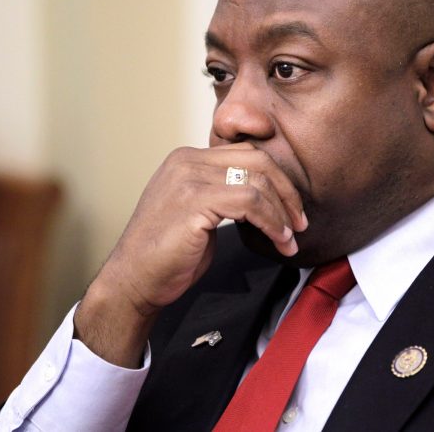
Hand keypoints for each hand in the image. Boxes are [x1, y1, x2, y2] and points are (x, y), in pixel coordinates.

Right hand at [74, 143, 307, 366]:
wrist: (134, 280)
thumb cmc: (168, 255)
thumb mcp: (199, 212)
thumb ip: (225, 194)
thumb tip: (266, 196)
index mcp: (187, 159)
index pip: (247, 153)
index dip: (277, 180)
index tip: (292, 210)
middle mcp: (187, 161)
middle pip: (258, 159)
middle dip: (287, 191)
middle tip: (300, 223)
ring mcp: (188, 178)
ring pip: (258, 180)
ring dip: (282, 213)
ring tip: (290, 239)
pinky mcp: (194, 201)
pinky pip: (250, 201)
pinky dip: (272, 222)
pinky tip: (278, 240)